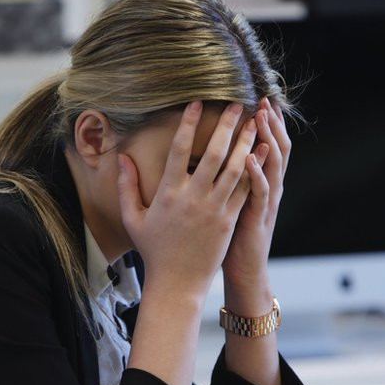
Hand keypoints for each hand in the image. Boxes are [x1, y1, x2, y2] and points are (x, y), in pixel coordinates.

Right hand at [117, 101, 256, 294]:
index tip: (197, 103)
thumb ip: (127, 186)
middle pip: (214, 153)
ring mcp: (214, 209)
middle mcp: (193, 198)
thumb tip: (122, 158)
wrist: (177, 282)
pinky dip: (255, 168)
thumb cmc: (153, 250)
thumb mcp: (133, 218)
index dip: (188, 124)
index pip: (179, 150)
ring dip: (246, 142)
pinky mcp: (229, 220)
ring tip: (255, 121)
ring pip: (235, 168)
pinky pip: (245, 189)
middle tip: (237, 103)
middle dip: (227, 125)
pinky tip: (263, 151)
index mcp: (168, 194)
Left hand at [222, 97, 290, 291]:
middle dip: (270, 122)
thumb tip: (207, 153)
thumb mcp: (231, 201)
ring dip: (267, 139)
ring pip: (272, 164)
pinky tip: (250, 158)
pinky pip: (261, 193)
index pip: (265, 144)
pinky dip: (257, 174)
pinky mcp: (257, 217)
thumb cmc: (230, 236)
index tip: (256, 96)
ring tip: (260, 117)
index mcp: (259, 181)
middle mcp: (267, 187)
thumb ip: (226, 177)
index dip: (264, 122)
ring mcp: (265, 202)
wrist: (243, 271)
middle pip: (275, 147)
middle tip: (263, 97)